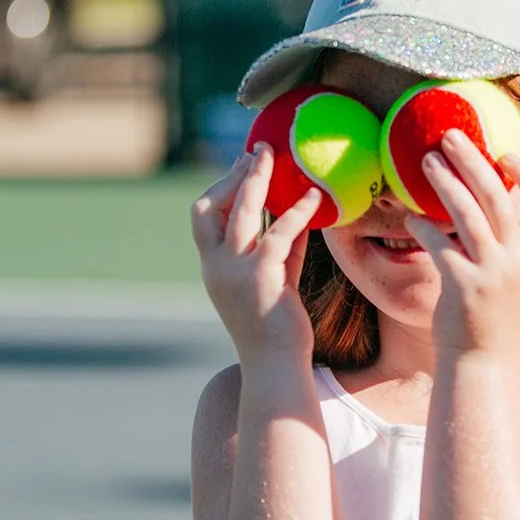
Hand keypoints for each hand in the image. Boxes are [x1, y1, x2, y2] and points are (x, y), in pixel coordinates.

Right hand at [191, 143, 322, 364]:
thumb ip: (280, 252)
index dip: (222, 189)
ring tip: (274, 157)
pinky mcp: (261, 277)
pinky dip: (296, 211)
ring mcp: (235, 271)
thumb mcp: (275, 283)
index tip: (243, 168)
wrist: (275, 368)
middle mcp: (216, 266)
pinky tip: (314, 197)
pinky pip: (279, 233)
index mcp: (213, 268)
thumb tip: (295, 219)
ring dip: (257, 179)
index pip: (205, 218)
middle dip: (233, 175)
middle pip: (212, 206)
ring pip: (241, 211)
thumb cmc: (277, 331)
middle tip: (256, 151)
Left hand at [402, 128, 519, 360]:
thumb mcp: (512, 278)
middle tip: (448, 135)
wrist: (482, 364)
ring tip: (424, 160)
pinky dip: (421, 225)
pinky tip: (407, 215)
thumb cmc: (491, 317)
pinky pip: (438, 244)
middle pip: (499, 195)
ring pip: (467, 213)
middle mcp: (519, 260)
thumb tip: (488, 201)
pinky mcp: (464, 286)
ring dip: (444, 181)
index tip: (506, 154)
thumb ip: (508, 243)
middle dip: (473, 158)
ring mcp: (493, 273)